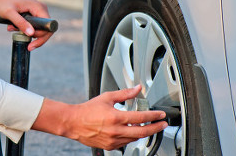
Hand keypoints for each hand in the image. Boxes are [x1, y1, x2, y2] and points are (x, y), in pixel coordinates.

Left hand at [0, 0, 52, 49]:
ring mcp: (38, 11)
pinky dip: (26, 30)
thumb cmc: (4, 2)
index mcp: (38, 7)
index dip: (42, 36)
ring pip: (40, 29)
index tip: (32, 41)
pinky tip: (14, 27)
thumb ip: (20, 22)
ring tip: (13, 29)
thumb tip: (31, 33)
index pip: (48, 26)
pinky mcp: (34, 14)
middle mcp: (41, 9)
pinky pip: (35, 26)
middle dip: (36, 38)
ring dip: (28, 34)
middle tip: (27, 45)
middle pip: (46, 29)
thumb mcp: (9, 13)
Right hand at [33, 85, 167, 149]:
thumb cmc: (88, 110)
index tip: (161, 115)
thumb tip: (137, 89)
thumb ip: (124, 93)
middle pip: (142, 132)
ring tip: (148, 127)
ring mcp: (113, 140)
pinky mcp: (110, 147)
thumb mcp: (107, 98)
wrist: (74, 123)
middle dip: (155, 128)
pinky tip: (133, 132)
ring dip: (144, 133)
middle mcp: (116, 131)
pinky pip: (126, 143)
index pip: (141, 117)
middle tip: (162, 125)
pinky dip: (131, 137)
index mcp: (116, 117)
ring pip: (135, 138)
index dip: (153, 116)